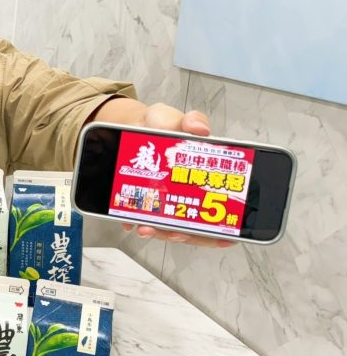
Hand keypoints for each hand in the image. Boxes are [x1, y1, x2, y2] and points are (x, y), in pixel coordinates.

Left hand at [132, 104, 233, 247]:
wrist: (133, 127)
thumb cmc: (160, 125)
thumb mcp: (174, 118)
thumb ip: (190, 121)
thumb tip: (200, 129)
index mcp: (202, 175)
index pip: (220, 206)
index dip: (224, 226)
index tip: (224, 237)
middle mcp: (187, 191)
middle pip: (195, 224)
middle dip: (187, 234)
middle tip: (175, 234)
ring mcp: (165, 198)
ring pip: (168, 225)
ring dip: (160, 232)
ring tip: (146, 229)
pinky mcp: (144, 200)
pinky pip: (142, 218)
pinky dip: (136, 222)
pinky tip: (130, 223)